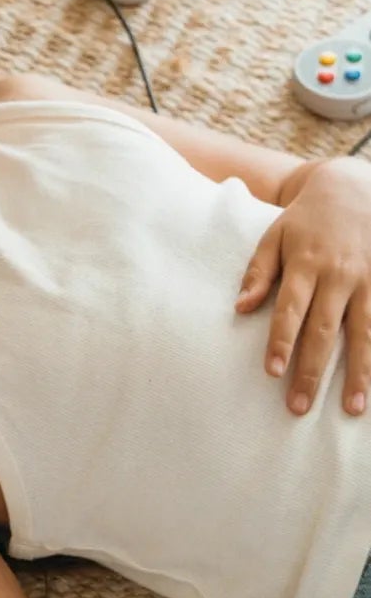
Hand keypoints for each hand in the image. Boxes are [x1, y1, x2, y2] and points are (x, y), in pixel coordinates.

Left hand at [237, 158, 370, 416]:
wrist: (357, 188)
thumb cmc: (308, 219)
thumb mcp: (275, 235)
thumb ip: (259, 272)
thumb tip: (240, 308)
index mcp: (305, 262)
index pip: (290, 309)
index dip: (281, 342)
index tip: (272, 373)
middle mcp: (339, 275)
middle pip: (324, 330)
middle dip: (312, 371)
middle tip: (299, 407)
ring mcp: (369, 281)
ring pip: (364, 334)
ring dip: (359, 374)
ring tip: (352, 409)